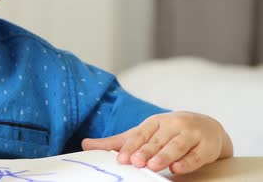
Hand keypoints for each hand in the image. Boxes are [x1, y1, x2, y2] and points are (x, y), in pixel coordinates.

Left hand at [81, 111, 232, 173]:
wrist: (206, 127)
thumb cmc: (167, 133)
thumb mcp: (143, 135)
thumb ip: (116, 142)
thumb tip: (84, 144)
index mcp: (155, 122)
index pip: (141, 134)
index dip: (131, 146)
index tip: (121, 159)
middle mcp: (173, 124)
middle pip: (157, 140)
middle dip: (146, 151)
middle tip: (135, 162)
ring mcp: (191, 134)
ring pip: (177, 145)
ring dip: (164, 155)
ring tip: (152, 166)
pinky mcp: (207, 146)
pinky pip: (196, 155)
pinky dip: (187, 162)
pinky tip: (177, 169)